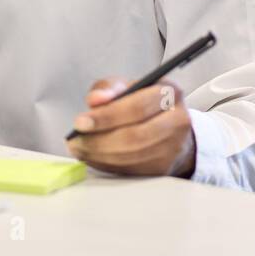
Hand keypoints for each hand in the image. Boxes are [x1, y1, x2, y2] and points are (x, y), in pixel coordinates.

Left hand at [65, 77, 195, 177]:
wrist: (170, 127)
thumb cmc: (145, 103)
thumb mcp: (128, 86)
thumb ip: (109, 88)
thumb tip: (95, 100)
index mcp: (169, 92)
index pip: (137, 107)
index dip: (107, 116)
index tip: (80, 122)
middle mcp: (178, 120)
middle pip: (135, 135)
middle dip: (100, 140)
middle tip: (76, 140)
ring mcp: (173, 147)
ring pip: (132, 156)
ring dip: (100, 155)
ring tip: (80, 148)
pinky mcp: (164, 168)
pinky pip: (131, 169)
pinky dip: (107, 165)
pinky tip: (93, 157)